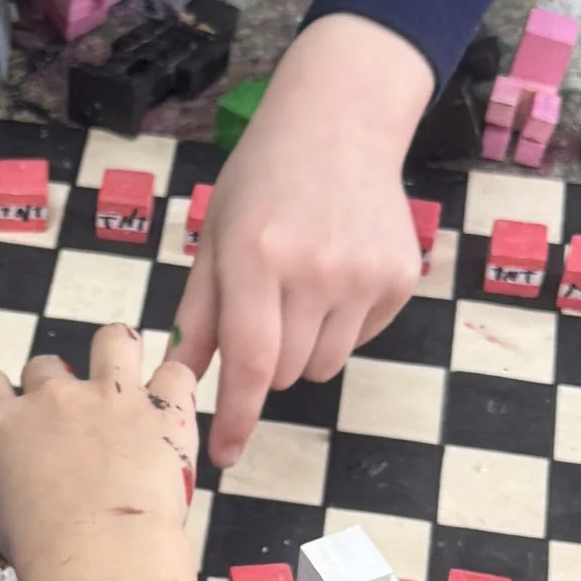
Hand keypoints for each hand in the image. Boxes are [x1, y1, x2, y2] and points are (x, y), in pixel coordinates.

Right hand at [0, 326, 200, 580]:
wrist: (102, 558)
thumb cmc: (48, 557)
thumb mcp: (7, 532)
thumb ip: (10, 511)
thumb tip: (4, 533)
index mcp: (2, 427)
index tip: (13, 414)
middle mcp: (51, 399)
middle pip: (45, 366)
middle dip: (59, 391)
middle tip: (76, 430)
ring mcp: (108, 397)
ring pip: (113, 339)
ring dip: (118, 356)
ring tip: (127, 386)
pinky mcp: (162, 409)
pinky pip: (175, 374)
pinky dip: (175, 390)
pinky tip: (171, 415)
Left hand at [176, 13, 435, 469]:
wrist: (341, 124)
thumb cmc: (264, 180)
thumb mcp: (216, 235)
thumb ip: (200, 312)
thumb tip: (181, 378)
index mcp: (257, 257)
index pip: (246, 362)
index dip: (235, 417)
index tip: (225, 456)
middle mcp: (315, 270)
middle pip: (284, 372)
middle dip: (264, 363)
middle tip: (262, 313)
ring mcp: (365, 276)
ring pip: (323, 364)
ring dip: (304, 346)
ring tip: (300, 287)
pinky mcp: (400, 279)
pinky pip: (361, 338)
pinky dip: (342, 324)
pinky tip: (336, 272)